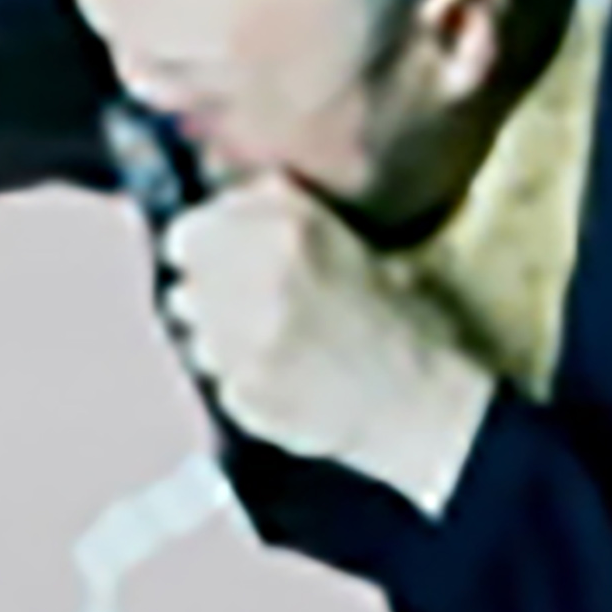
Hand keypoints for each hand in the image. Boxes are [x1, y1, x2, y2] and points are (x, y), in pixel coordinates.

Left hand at [155, 179, 497, 508]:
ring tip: (270, 342)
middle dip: (211, 292)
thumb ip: (282, 215)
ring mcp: (243, 345)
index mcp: (288, 232)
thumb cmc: (405, 321)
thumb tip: (231, 205)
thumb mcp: (353, 241)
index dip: (204, 245)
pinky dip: (241, 377)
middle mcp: (255, 282)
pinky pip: (219, 378)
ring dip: (221, 336)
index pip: (189, 233)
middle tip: (247, 303)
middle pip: (186, 285)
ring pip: (196, 334)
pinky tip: (284, 376)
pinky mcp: (241, 396)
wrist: (425, 405)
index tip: (218, 256)